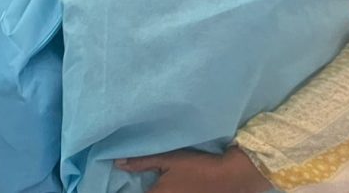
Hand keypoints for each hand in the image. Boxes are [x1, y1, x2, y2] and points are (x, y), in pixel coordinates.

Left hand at [116, 148, 271, 192]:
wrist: (231, 177)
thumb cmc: (197, 166)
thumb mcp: (168, 159)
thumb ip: (141, 162)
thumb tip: (118, 163)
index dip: (128, 191)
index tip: (121, 187)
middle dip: (145, 190)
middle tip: (142, 184)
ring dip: (154, 192)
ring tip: (154, 186)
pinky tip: (167, 187)